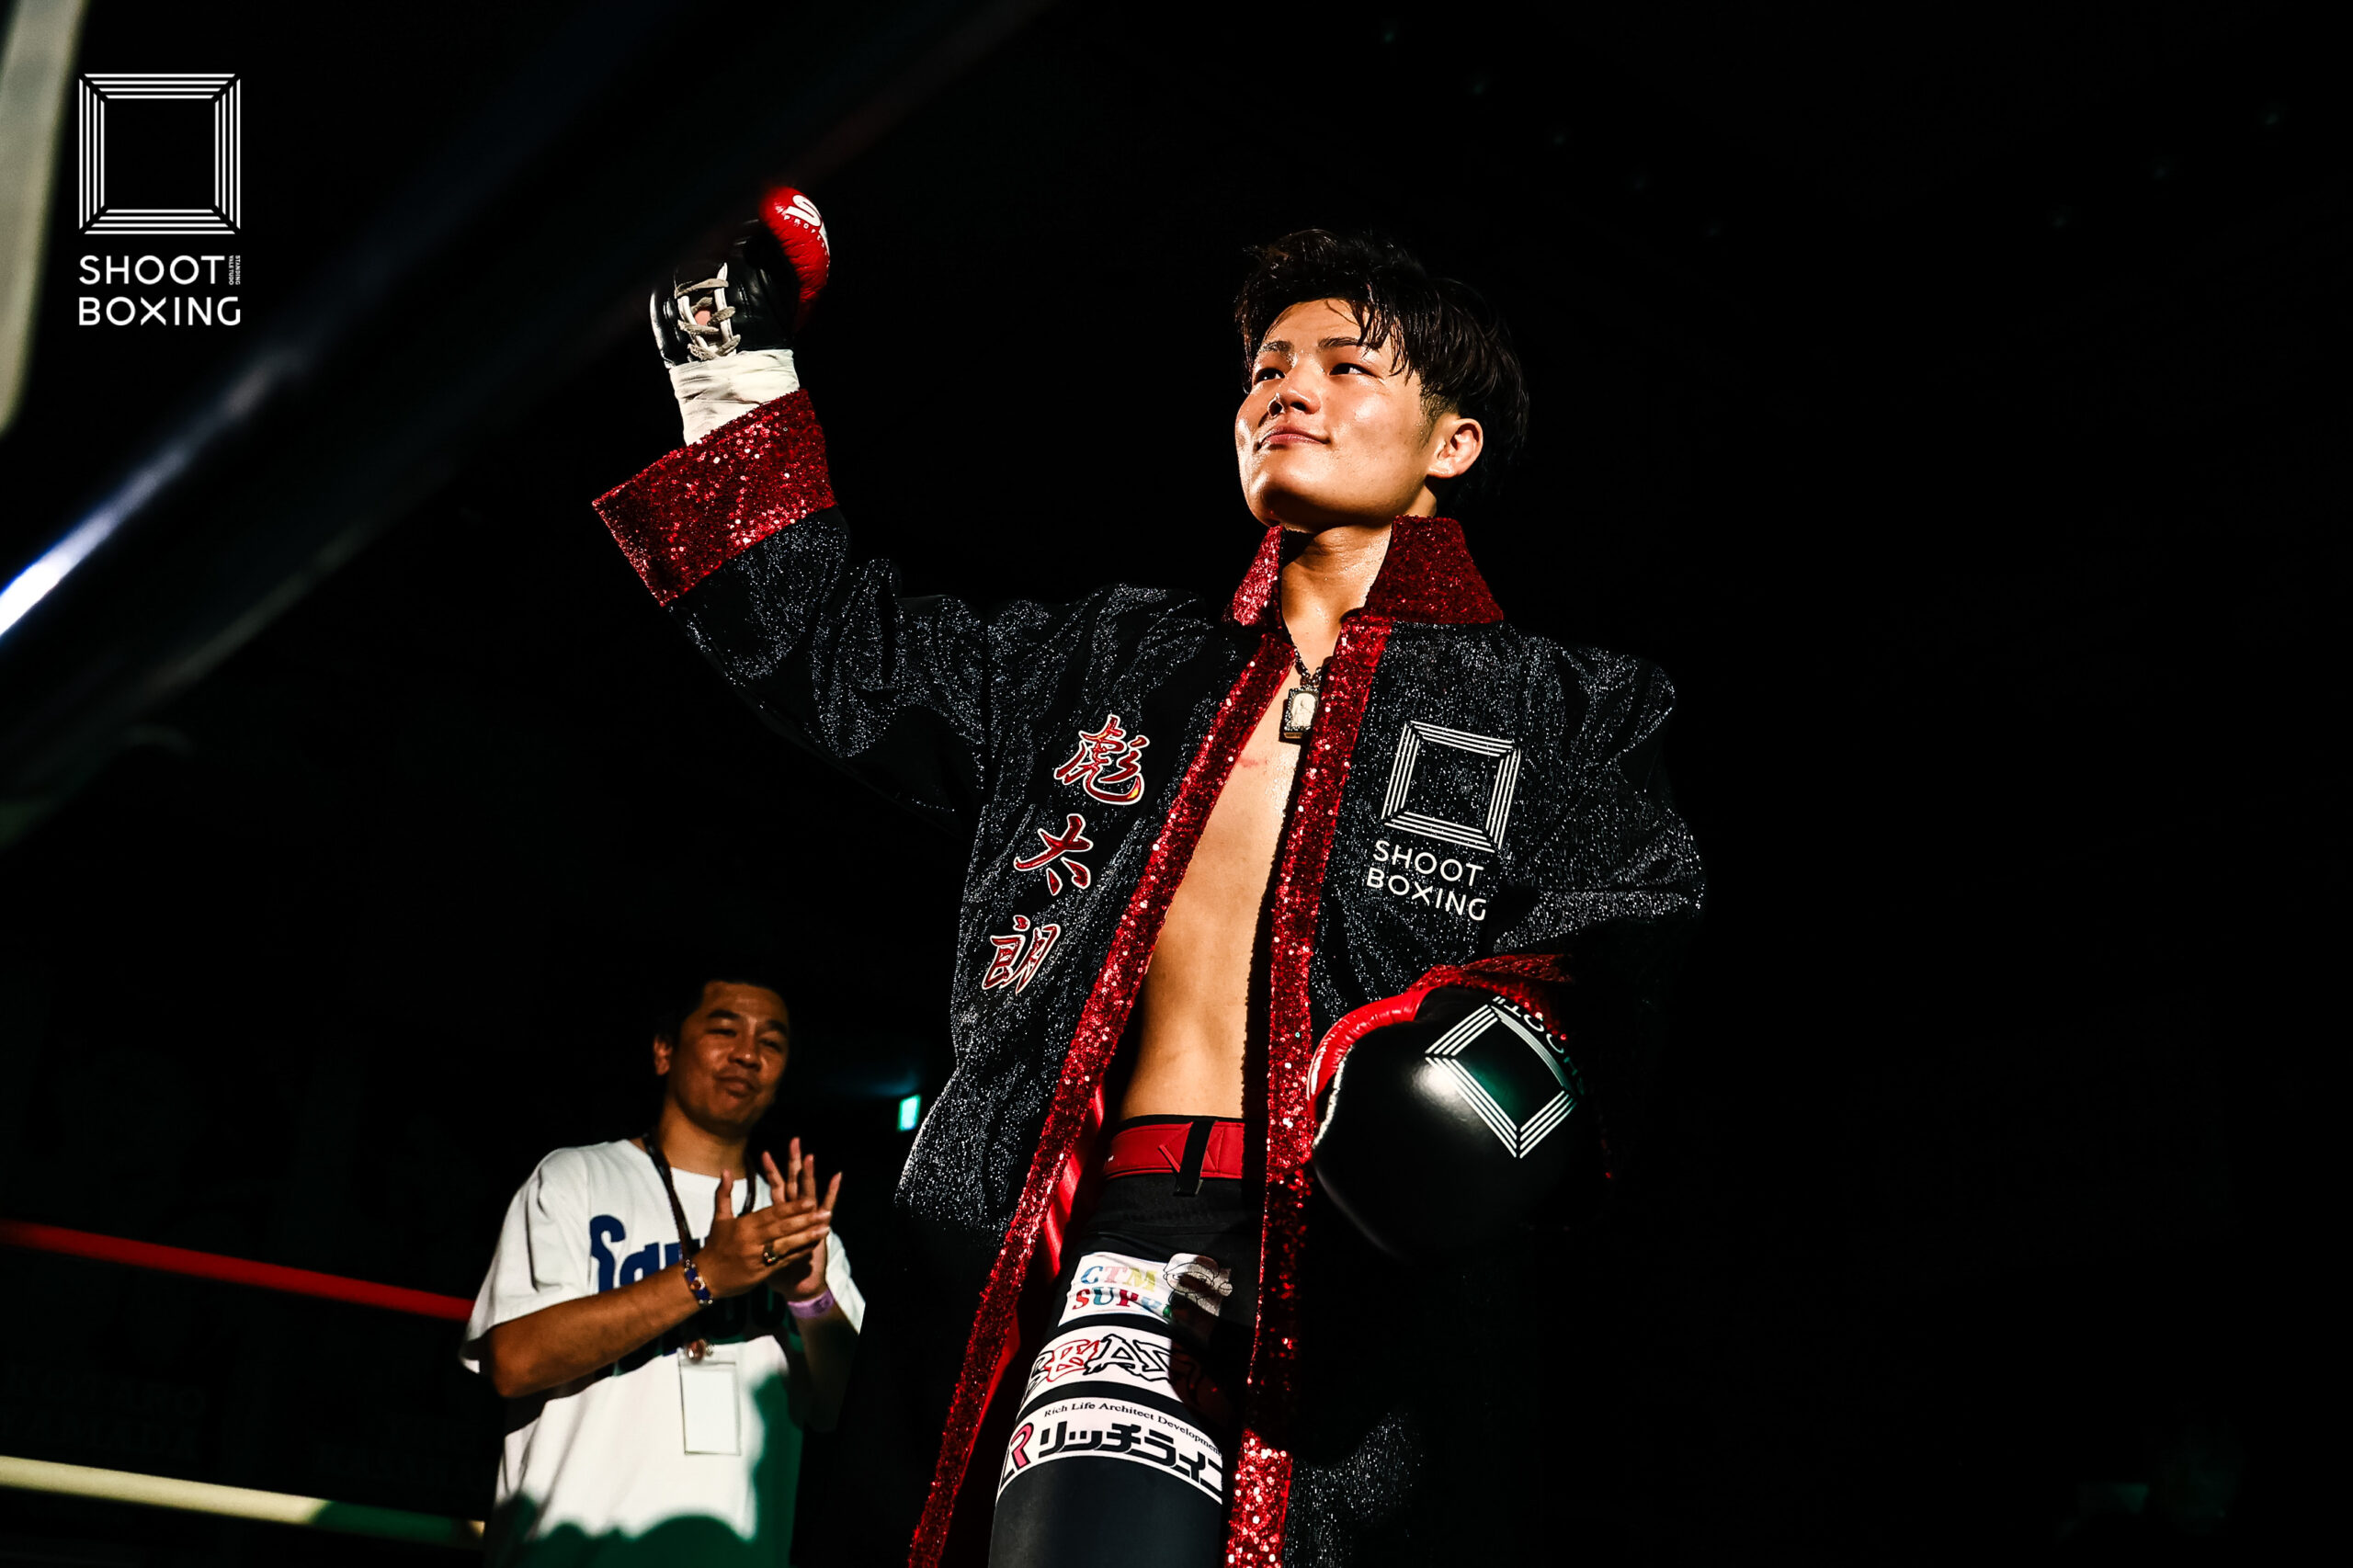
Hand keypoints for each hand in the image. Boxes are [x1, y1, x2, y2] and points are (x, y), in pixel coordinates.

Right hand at [695, 1137, 835, 1298]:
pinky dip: (799, 1254)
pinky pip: (784, 1262)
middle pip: (782, 1228)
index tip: (810, 1200)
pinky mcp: (762, 1273)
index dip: (792, 1207)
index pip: (772, 1214)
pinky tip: (813, 1247)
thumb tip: (726, 1169)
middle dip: (805, 1220)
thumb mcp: (719, 1219)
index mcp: (744, 1226)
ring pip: (787, 1245)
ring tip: (825, 1229)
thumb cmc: (715, 1246)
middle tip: (825, 1213)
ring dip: (807, 1237)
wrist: (706, 1278)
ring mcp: (758, 1258)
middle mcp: (752, 1241)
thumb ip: (724, 1193)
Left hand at [760, 1140, 841, 1302]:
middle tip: (794, 1141)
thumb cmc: (775, 1266)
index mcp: (781, 1216)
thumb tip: (734, 1225)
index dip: (771, 1171)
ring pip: (809, 1190)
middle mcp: (796, 1214)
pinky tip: (836, 1177)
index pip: (775, 1187)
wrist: (796, 1284)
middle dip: (793, 1163)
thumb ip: (748, 1231)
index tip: (763, 1152)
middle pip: (794, 1182)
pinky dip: (831, 1192)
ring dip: (810, 1173)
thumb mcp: (756, 1244)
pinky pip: (827, 1206)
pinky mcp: (820, 1227)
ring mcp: (809, 1219)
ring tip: (809, 1154)